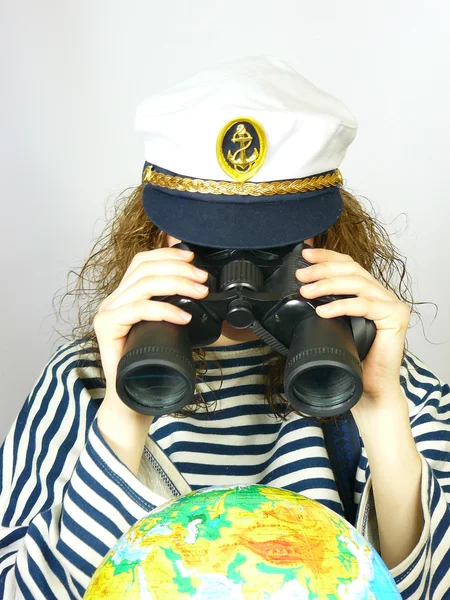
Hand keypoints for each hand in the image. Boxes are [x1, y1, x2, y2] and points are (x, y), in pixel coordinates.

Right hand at [94, 247, 208, 397]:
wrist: (132, 396)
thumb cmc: (151, 365)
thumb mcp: (167, 328)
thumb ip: (175, 308)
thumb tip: (200, 292)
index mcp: (126, 295)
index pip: (143, 261)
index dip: (167, 254)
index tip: (193, 257)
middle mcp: (114, 299)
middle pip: (145, 268)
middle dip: (179, 269)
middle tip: (203, 280)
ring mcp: (108, 311)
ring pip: (143, 284)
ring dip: (177, 284)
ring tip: (200, 293)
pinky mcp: (106, 326)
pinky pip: (137, 309)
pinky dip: (164, 309)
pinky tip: (183, 316)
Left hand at [296, 247, 410, 412]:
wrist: (369, 392)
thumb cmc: (351, 362)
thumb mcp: (331, 328)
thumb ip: (323, 308)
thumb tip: (299, 293)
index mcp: (367, 293)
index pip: (348, 265)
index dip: (327, 256)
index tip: (305, 254)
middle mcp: (381, 295)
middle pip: (351, 270)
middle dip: (323, 269)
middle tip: (301, 275)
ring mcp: (391, 304)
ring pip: (357, 283)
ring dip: (328, 284)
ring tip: (307, 291)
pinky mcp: (396, 317)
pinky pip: (365, 305)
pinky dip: (342, 305)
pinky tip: (323, 310)